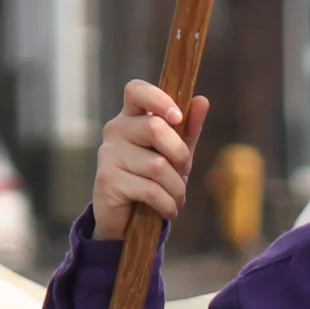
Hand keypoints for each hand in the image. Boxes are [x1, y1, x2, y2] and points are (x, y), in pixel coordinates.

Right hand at [92, 80, 209, 240]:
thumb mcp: (174, 153)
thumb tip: (202, 100)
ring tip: (177, 197)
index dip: (159, 99)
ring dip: (176, 187)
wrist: (125, 219)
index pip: (136, 90)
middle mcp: (115, 130)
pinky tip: (169, 209)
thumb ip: (188, 128)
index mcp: (131, 117)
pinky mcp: (107, 180)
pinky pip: (150, 189)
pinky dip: (167, 203)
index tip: (177, 117)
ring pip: (157, 165)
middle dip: (180, 154)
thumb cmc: (151, 179)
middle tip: (184, 171)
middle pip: (155, 127)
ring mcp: (108, 154)